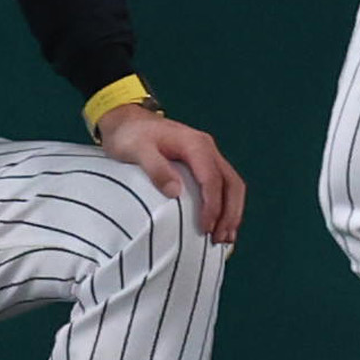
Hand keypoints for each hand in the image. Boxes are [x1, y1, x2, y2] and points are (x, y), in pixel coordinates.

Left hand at [97, 103, 244, 243]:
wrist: (126, 120)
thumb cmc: (130, 135)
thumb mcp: (137, 150)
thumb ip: (156, 168)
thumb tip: (175, 191)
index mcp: (195, 144)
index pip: (212, 179)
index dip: (212, 206)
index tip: (205, 229)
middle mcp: (207, 148)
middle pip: (231, 183)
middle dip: (230, 213)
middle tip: (219, 239)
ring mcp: (207, 155)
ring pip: (231, 185)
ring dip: (232, 212)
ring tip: (224, 238)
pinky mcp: (203, 163)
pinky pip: (222, 185)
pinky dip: (226, 206)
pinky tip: (220, 224)